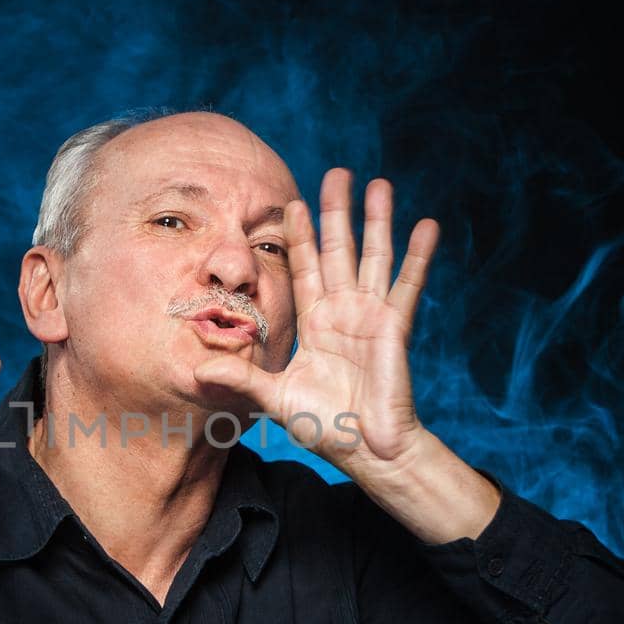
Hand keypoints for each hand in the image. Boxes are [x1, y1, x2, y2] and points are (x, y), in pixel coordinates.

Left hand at [192, 168, 437, 477]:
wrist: (366, 451)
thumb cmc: (325, 427)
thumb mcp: (275, 398)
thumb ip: (241, 379)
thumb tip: (197, 372)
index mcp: (315, 322)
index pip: (304, 268)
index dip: (299, 237)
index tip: (293, 203)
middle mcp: (343, 311)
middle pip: (338, 250)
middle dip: (337, 213)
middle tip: (338, 172)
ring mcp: (371, 316)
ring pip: (374, 257)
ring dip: (377, 221)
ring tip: (380, 184)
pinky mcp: (393, 327)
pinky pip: (407, 285)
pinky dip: (419, 256)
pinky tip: (427, 225)